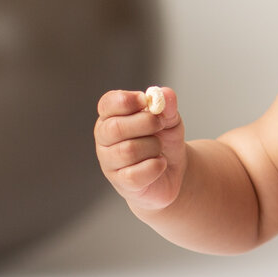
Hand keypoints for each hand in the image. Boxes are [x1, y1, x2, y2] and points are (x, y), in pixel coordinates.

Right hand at [95, 86, 186, 209]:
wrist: (173, 170)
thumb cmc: (165, 140)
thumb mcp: (170, 119)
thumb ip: (167, 106)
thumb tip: (165, 94)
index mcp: (111, 116)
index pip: (108, 104)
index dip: (126, 101)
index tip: (145, 100)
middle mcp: (104, 138)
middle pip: (115, 128)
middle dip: (146, 123)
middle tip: (160, 125)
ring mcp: (109, 162)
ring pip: (128, 151)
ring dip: (153, 147)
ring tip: (159, 148)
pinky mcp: (121, 182)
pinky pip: (135, 174)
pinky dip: (155, 166)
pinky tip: (160, 164)